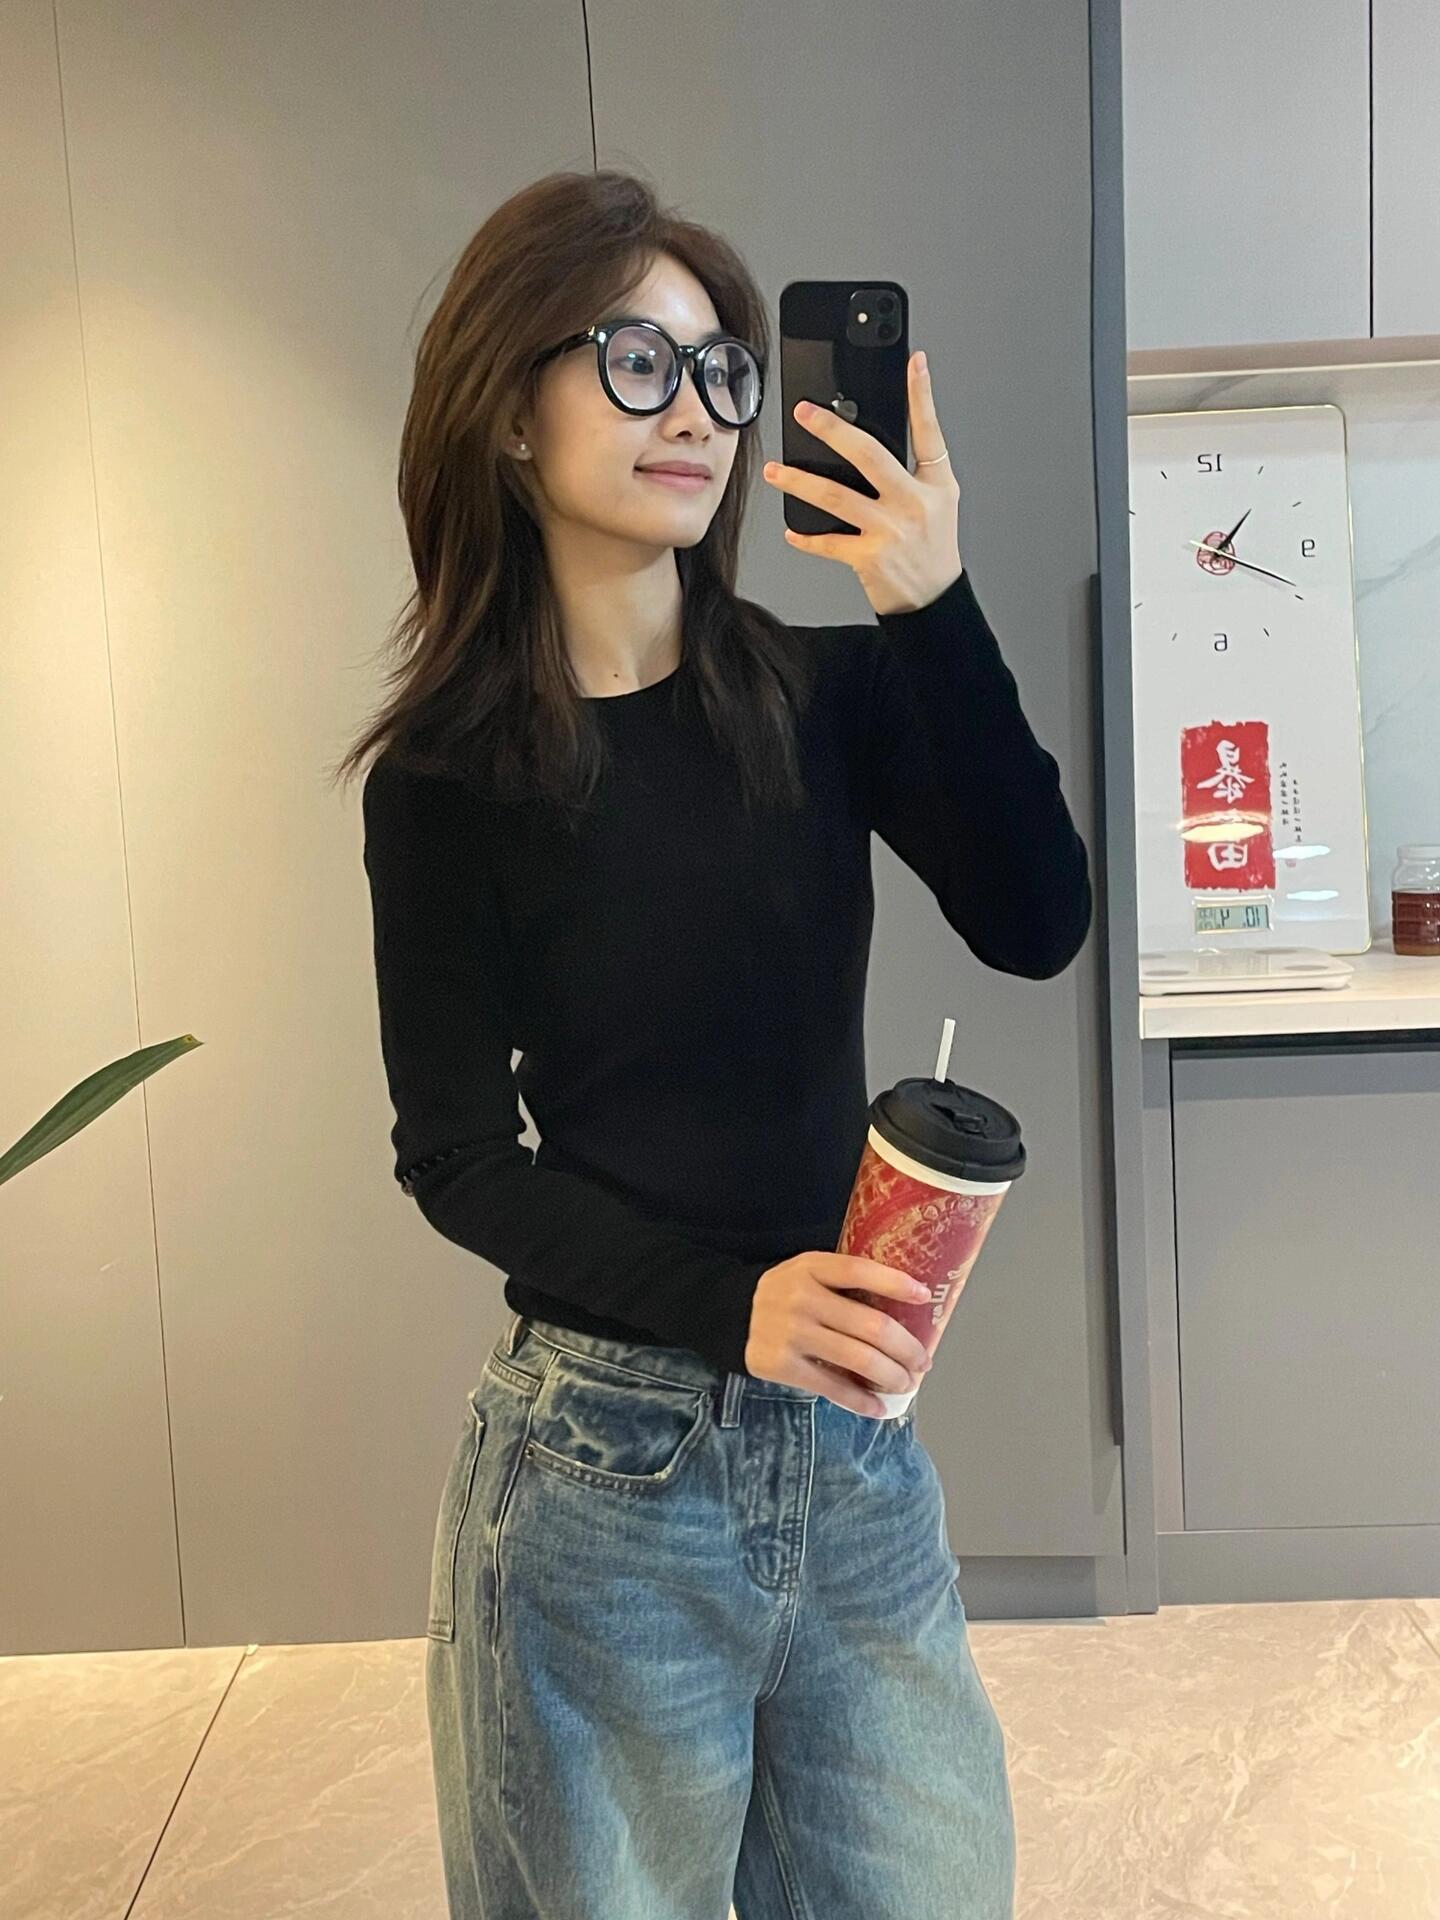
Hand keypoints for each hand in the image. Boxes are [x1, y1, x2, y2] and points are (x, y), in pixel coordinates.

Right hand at [745, 1251, 934, 1418]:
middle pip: (870, 1326)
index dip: (895, 1284)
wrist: (731, 1316)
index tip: (925, 1297)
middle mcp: (801, 1297)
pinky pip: (832, 1387)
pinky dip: (862, 1402)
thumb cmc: (787, 1294)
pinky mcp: (781, 1365)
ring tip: (906, 1383)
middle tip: (922, 1361)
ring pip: (859, 1359)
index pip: (860, 1271)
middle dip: (906, 1348)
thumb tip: (905, 1309)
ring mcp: (791, 1333)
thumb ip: (843, 1282)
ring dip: (892, 1376)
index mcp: (811, 1267)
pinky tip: (879, 1408)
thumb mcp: (807, 1272)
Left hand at [762, 349, 963, 617]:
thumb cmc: (932, 549)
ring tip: (774, 471)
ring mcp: (891, 530)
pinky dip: (806, 538)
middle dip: (831, 430)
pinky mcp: (870, 558)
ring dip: (798, 482)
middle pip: (868, 455)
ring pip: (835, 497)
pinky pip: (829, 542)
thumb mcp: (939, 503)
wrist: (934, 601)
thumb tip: (870, 440)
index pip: (929, 432)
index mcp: (934, 485)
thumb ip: (914, 471)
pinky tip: (791, 532)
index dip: (923, 395)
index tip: (915, 363)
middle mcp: (913, 503)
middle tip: (803, 413)